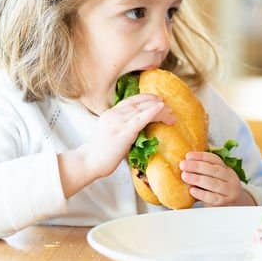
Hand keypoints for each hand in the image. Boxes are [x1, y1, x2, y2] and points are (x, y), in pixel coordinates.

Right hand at [59, 94, 173, 196]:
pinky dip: (152, 112)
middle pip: (139, 104)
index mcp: (111, 113)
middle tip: (169, 107)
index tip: (157, 99)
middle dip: (155, 104)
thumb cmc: (101, 153)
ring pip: (142, 110)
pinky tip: (161, 108)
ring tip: (171, 113)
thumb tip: (138, 127)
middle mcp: (114, 114)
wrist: (90, 162)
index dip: (145, 98)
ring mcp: (118, 122)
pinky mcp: (123, 132)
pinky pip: (141, 119)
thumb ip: (123, 127)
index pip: (131, 101)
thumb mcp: (111, 133)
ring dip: (159, 110)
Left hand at [179, 151, 254, 206]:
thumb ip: (204, 172)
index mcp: (226, 169)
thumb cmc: (220, 192)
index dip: (201, 156)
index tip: (188, 156)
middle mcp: (230, 178)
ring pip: (213, 183)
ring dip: (197, 178)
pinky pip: (212, 197)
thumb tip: (185, 164)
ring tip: (185, 176)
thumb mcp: (216, 178)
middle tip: (183, 165)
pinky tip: (192, 190)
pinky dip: (201, 193)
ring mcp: (229, 191)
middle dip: (196, 166)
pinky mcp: (224, 203)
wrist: (234, 206)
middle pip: (214, 170)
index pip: (214, 159)